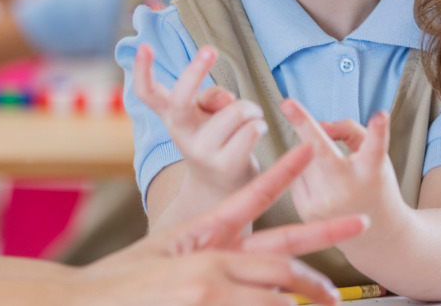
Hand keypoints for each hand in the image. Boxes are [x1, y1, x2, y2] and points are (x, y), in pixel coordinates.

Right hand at [81, 143, 368, 305]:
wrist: (84, 299)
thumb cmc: (122, 283)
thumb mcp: (167, 258)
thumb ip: (208, 257)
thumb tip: (237, 268)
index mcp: (203, 234)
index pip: (251, 193)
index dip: (283, 170)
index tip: (307, 151)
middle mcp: (213, 255)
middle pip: (284, 254)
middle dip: (324, 246)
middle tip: (356, 237)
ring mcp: (212, 284)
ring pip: (280, 290)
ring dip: (306, 297)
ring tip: (331, 303)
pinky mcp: (207, 301)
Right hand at [133, 43, 266, 200]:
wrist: (221, 190)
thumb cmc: (215, 139)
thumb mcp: (205, 115)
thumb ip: (211, 98)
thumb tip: (225, 99)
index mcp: (171, 116)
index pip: (147, 93)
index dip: (142, 70)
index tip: (143, 46)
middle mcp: (180, 134)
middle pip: (180, 99)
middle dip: (195, 71)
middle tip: (211, 49)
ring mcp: (201, 152)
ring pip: (233, 110)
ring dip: (250, 109)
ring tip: (251, 117)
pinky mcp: (225, 166)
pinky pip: (250, 130)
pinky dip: (259, 125)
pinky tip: (257, 131)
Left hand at [281, 99, 405, 232]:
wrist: (377, 235)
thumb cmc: (374, 183)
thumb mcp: (375, 156)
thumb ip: (349, 130)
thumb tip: (317, 124)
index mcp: (371, 173)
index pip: (375, 149)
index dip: (378, 132)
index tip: (380, 115)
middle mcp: (347, 190)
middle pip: (323, 153)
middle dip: (303, 125)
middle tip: (286, 102)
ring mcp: (324, 203)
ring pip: (304, 158)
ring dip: (310, 152)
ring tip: (328, 167)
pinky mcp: (307, 211)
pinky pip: (296, 174)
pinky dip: (304, 169)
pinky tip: (320, 182)